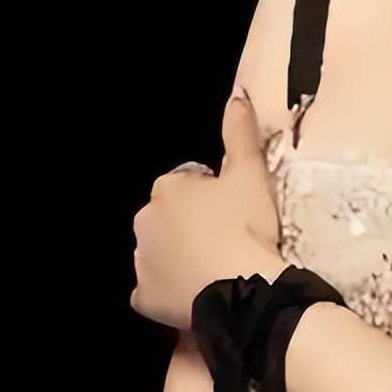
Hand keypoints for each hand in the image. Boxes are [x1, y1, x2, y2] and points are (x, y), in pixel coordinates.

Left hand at [131, 87, 286, 329]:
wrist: (241, 290)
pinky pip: (154, 289)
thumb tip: (236, 94)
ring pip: (161, 251)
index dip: (214, 193)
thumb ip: (239, 131)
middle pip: (170, 216)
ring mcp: (141, 262)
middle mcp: (145, 221)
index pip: (189, 183)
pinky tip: (194, 290)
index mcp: (167, 188)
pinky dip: (169, 288)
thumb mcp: (250, 171)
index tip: (235, 207)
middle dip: (191, 222)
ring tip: (216, 264)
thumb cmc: (245, 225)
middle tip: (228, 235)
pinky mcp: (143, 298)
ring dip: (180, 254)